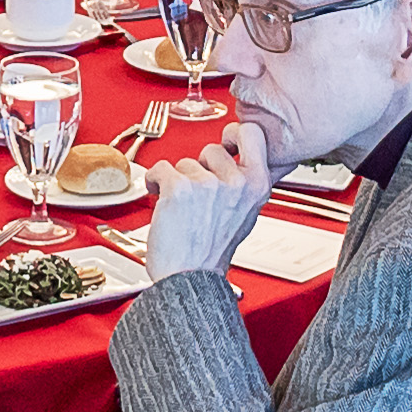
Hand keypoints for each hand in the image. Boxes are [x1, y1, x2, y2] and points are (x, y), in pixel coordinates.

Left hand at [144, 117, 277, 283]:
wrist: (188, 278)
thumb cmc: (212, 252)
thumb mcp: (247, 216)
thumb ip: (248, 185)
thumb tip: (249, 158)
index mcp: (257, 186)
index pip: (252, 133)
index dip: (234, 135)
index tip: (225, 144)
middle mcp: (236, 183)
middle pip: (212, 148)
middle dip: (201, 168)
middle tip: (198, 195)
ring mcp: (208, 185)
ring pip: (185, 161)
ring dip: (178, 180)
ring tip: (182, 207)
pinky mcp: (180, 188)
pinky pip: (160, 168)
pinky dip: (155, 181)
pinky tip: (160, 196)